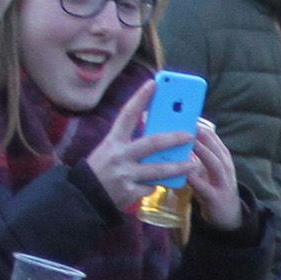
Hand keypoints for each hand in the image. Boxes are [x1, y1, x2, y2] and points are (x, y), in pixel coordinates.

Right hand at [84, 94, 196, 213]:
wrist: (86, 195)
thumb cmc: (104, 168)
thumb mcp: (112, 150)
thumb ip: (132, 143)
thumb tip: (160, 135)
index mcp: (112, 140)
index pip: (127, 114)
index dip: (140, 98)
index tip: (154, 84)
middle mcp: (118, 155)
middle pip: (151, 143)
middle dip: (173, 138)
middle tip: (190, 134)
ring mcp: (124, 174)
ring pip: (158, 169)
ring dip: (178, 167)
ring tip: (193, 163)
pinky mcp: (129, 192)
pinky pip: (151, 187)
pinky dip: (156, 185)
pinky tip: (159, 184)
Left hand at [187, 122, 242, 231]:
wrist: (228, 218)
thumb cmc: (212, 189)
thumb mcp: (208, 170)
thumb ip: (197, 156)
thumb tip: (176, 138)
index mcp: (223, 160)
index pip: (215, 140)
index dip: (204, 127)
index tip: (190, 116)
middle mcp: (226, 169)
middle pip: (217, 149)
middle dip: (205, 136)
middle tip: (190, 124)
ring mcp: (223, 184)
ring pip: (215, 164)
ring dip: (204, 152)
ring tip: (191, 142)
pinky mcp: (216, 198)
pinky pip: (205, 187)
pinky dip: (195, 178)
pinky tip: (184, 172)